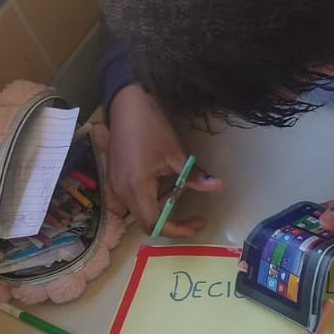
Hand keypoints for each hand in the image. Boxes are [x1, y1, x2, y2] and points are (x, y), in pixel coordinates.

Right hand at [104, 87, 223, 236]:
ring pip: (140, 209)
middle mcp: (121, 191)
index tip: (197, 224)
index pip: (154, 224)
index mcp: (136, 188)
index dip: (176, 229)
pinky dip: (151, 197)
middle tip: (194, 214)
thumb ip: (195, 176)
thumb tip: (219, 185)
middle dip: (172, 219)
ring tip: (179, 188)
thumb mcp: (177, 154)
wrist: (126, 103)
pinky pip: (134, 197)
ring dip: (162, 206)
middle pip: (146, 220)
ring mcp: (114, 185)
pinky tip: (163, 182)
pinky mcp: (114, 177)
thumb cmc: (152, 127)